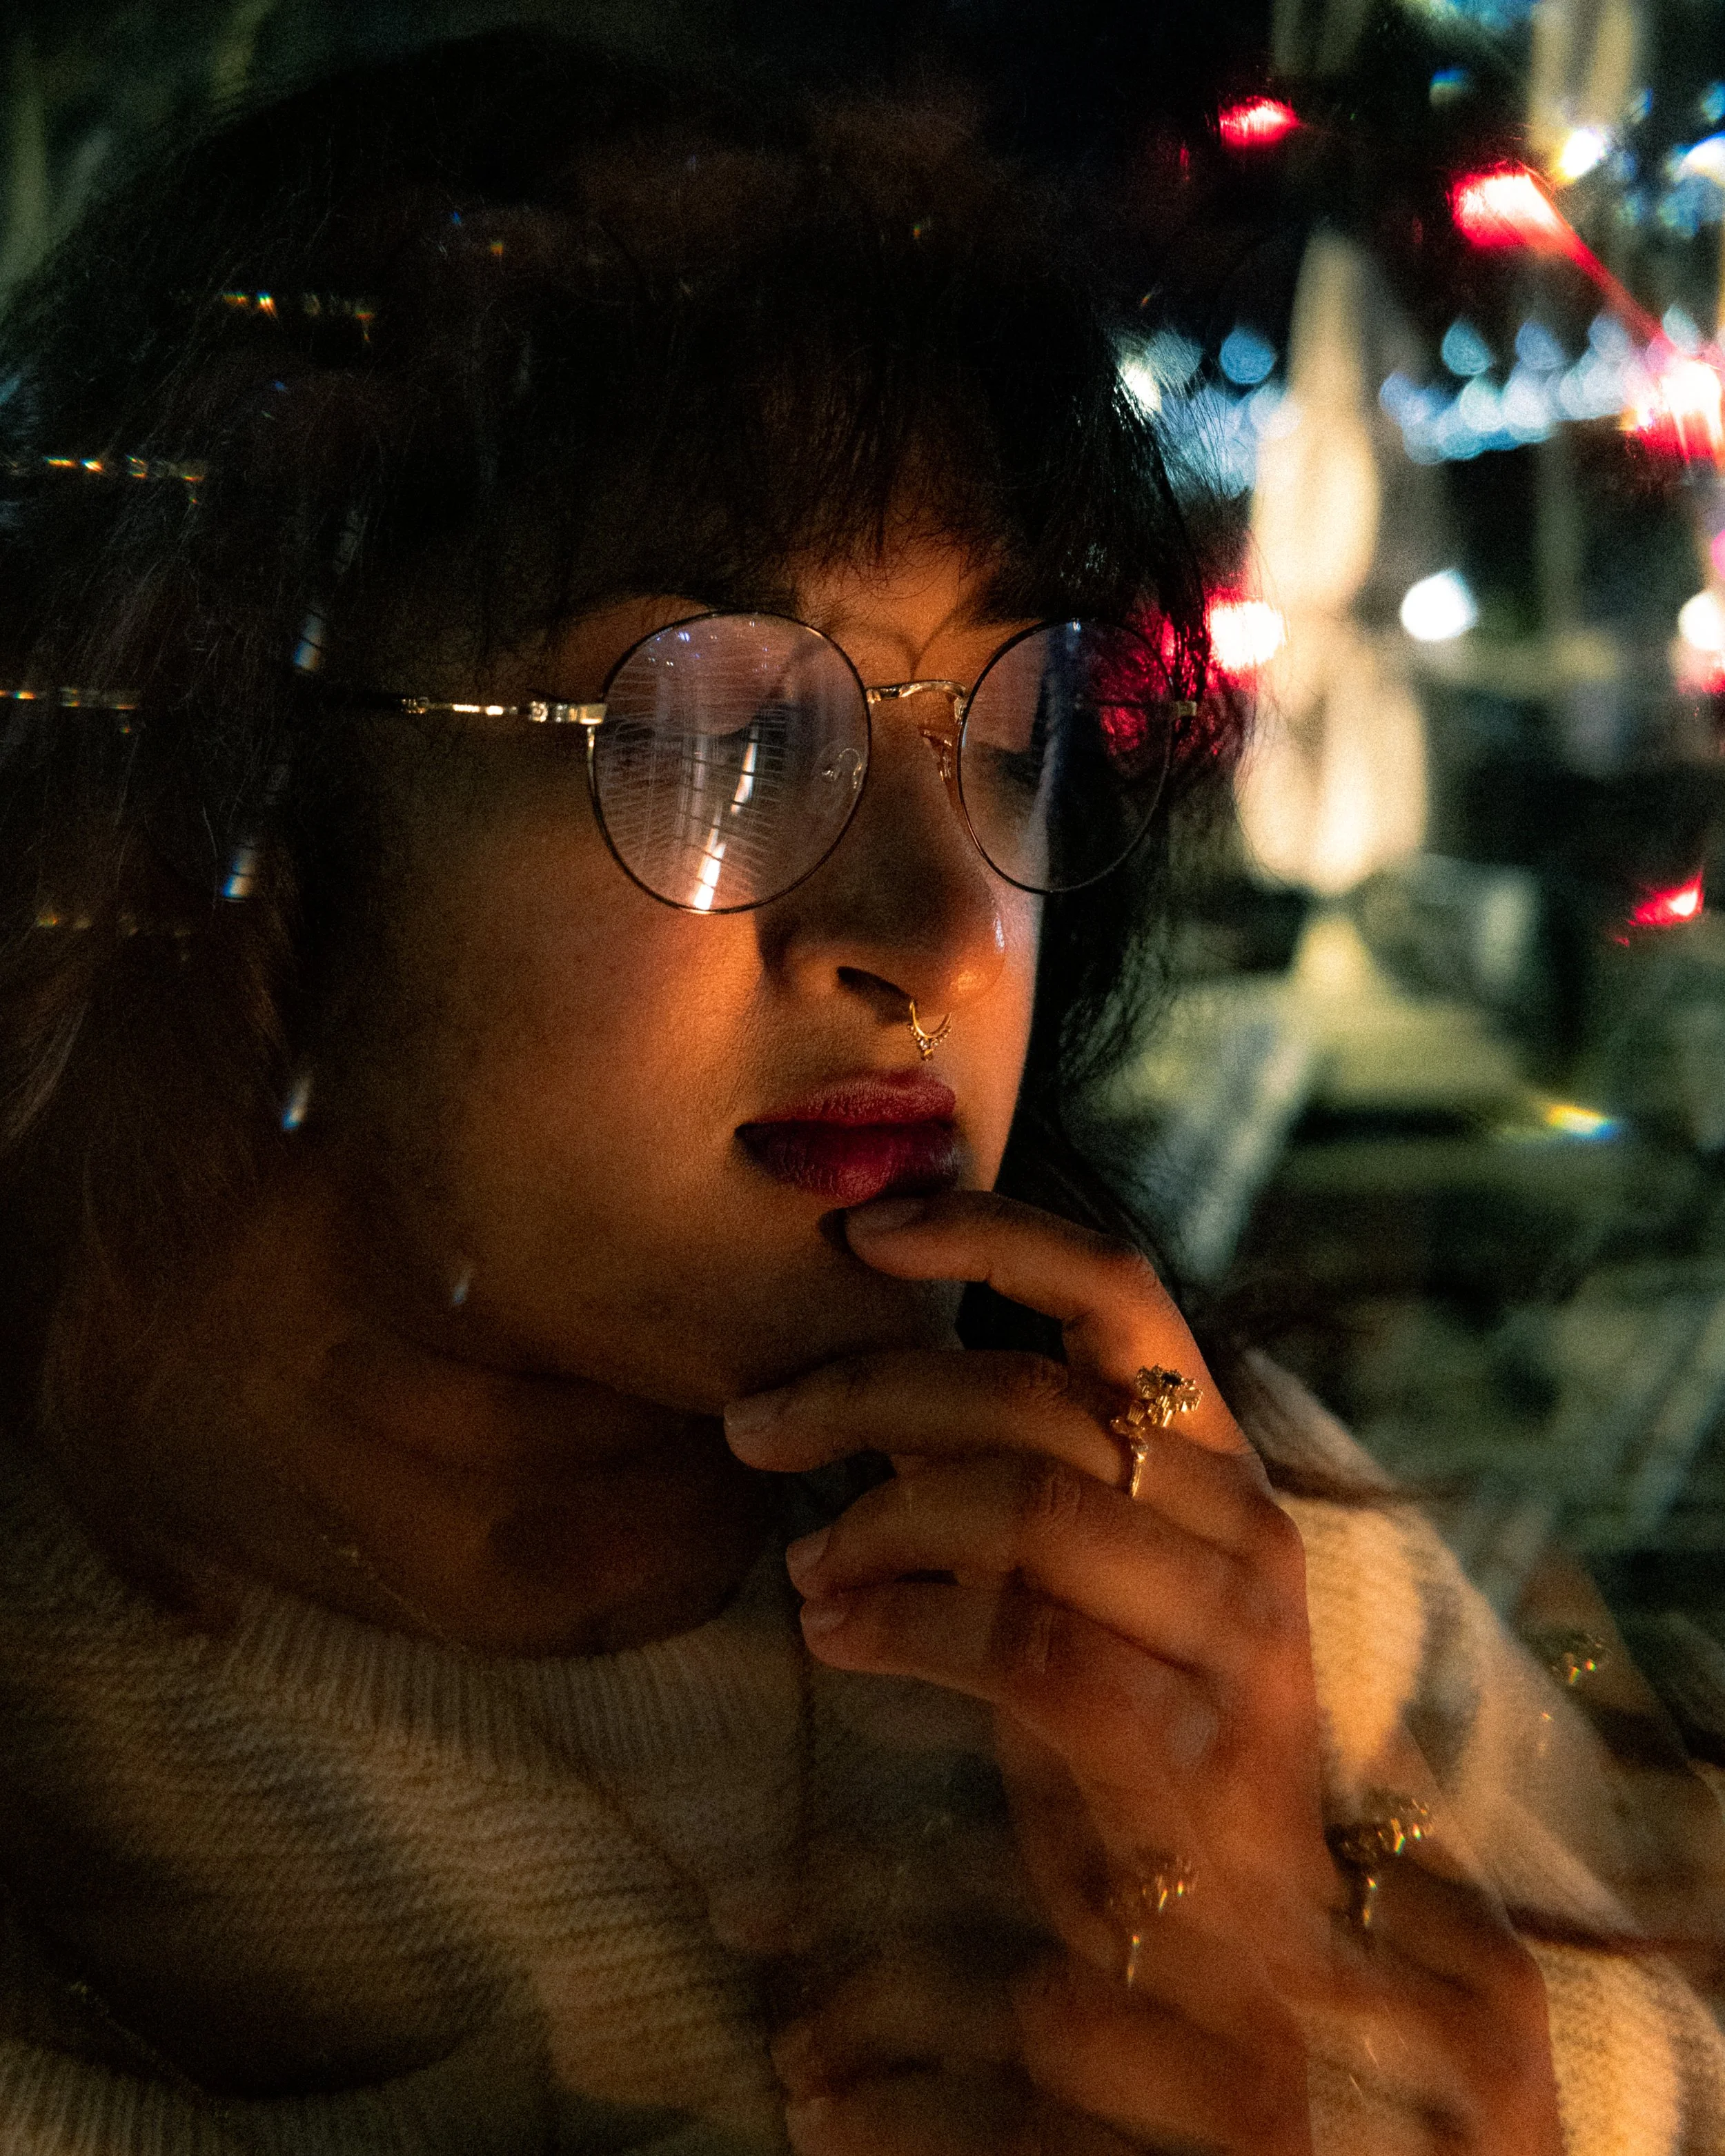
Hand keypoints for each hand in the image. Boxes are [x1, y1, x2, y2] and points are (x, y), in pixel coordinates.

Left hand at [726, 1190, 1562, 2152]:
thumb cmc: (1126, 1727)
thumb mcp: (1072, 1573)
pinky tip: (831, 1636)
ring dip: (877, 1523)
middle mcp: (1240, 1518)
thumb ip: (1003, 1468)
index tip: (863, 1231)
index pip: (1119, 1287)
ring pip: (1023, 1505)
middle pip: (1030, 1395)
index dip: (992, 1236)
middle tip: (751, 1426)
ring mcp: (1227, 1630)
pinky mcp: (1185, 1739)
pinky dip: (899, 1624)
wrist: (1246, 1933)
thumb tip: (869, 1387)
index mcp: (1215, 1454)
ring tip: (804, 1571)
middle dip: (866, 1393)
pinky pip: (1017, 1641)